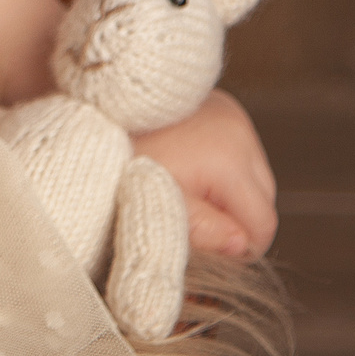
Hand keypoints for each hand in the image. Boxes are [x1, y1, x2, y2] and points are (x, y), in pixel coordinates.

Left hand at [131, 89, 277, 257]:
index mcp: (229, 160)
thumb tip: (242, 248)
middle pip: (263, 200)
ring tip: (184, 185)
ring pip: (255, 177)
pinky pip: (241, 152)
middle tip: (189, 212)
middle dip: (233, 216)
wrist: (91, 111)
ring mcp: (233, 115)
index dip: (239, 245)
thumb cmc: (119, 163)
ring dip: (228, 191)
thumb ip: (204, 232)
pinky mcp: (224, 107)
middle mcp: (240, 131)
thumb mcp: (159, 205)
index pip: (263, 224)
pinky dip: (222, 167)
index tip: (205, 242)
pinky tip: (188, 164)